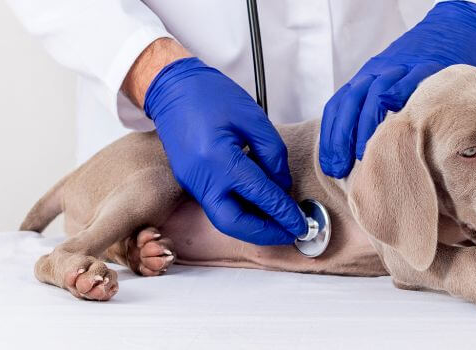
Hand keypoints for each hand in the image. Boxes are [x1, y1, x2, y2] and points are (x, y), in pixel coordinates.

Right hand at [144, 57, 306, 244]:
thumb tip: (282, 186)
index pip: (259, 194)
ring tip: (279, 223)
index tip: (302, 223)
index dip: (284, 212)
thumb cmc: (212, 96)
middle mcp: (201, 177)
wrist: (173, 89)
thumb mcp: (254, 118)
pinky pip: (217, 206)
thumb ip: (273, 154)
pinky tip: (260, 209)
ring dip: (252, 226)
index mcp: (218, 158)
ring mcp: (192, 183)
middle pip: (233, 223)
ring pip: (224, 219)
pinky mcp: (191, 183)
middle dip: (264, 233)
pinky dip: (240, 212)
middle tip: (290, 233)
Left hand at [319, 1, 475, 177]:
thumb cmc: (420, 77)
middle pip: (352, 100)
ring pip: (376, 93)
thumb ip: (377, 116)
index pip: (339, 106)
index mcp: (365, 79)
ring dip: (366, 124)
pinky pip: (410, 80)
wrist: (451, 33)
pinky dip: (399, 93)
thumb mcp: (392, 89)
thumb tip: (363, 161)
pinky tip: (393, 114)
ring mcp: (402, 68)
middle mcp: (378, 72)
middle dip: (342, 135)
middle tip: (342, 166)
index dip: (331, 137)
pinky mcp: (428, 67)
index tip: (331, 166)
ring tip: (366, 155)